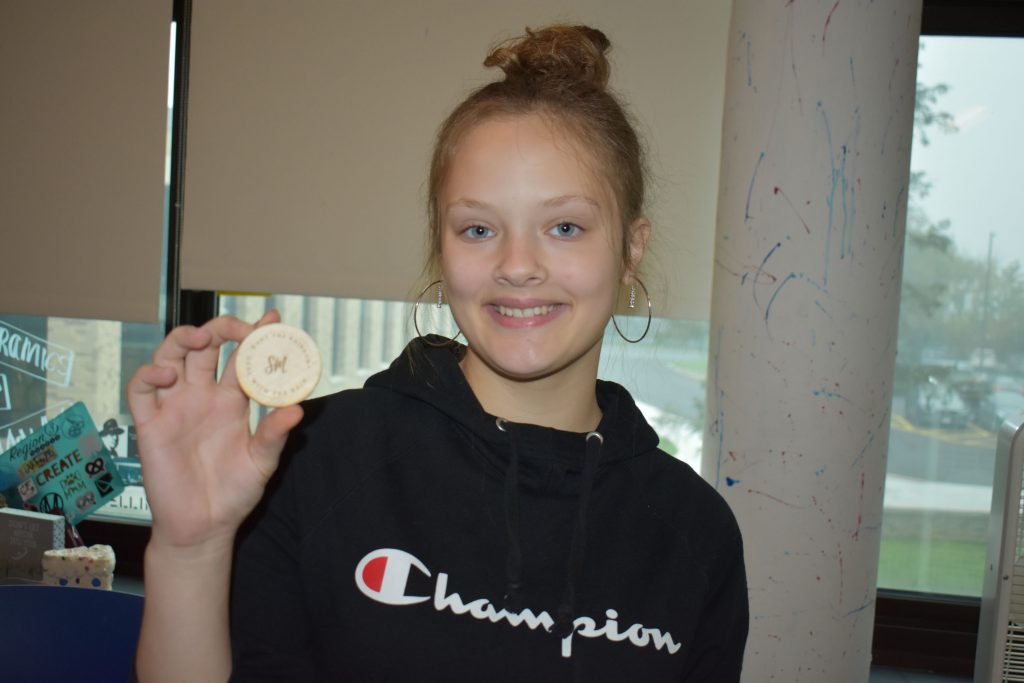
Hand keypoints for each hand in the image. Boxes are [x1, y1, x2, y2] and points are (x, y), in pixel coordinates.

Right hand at [127, 311, 303, 549]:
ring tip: (201, 338)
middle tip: (237, 328)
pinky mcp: (150, 424)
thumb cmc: (234, 493)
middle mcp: (202, 396)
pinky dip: (149, 373)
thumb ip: (274, 434)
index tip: (272, 318)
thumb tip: (296, 410)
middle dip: (220, 328)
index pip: (242, 358)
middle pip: (205, 346)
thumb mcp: (261, 462)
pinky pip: (140, 389)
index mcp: (232, 400)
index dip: (255, 335)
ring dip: (183, 339)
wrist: (204, 526)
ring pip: (171, 356)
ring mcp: (175, 407)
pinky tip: (167, 375)